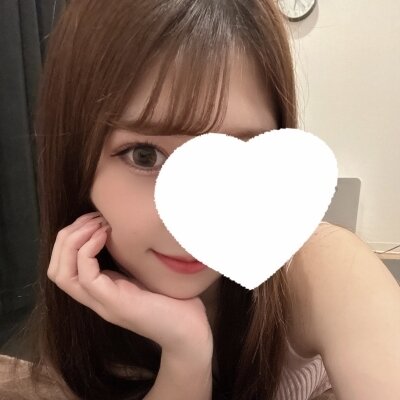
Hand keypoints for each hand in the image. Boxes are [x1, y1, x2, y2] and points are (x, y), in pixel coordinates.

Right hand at [47, 212, 212, 357]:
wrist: (189, 333)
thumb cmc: (174, 301)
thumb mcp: (146, 273)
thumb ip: (130, 258)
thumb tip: (126, 230)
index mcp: (102, 291)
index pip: (63, 268)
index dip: (70, 239)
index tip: (93, 219)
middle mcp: (96, 298)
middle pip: (56, 269)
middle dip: (67, 237)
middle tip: (91, 218)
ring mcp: (103, 303)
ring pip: (63, 274)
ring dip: (74, 241)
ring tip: (96, 223)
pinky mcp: (116, 304)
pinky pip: (87, 276)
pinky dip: (88, 250)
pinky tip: (105, 235)